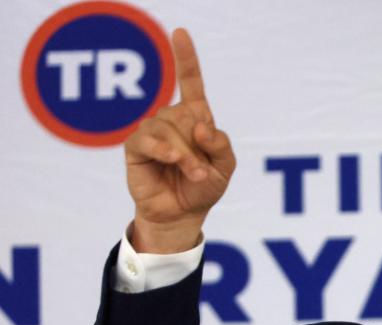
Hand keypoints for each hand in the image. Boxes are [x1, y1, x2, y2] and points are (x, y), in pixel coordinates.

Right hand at [124, 28, 235, 252]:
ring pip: (167, 128)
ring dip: (184, 154)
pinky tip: (172, 160)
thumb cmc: (204, 188)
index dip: (186, 58)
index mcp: (195, 118)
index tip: (180, 33)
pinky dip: (163, 149)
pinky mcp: (136, 147)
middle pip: (184, 116)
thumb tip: (199, 125)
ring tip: (193, 173)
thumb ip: (221, 144)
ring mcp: (152, 132)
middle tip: (202, 171)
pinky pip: (146, 139)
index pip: (190, 82)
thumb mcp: (225, 167)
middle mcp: (172, 119)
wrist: (183, 214)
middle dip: (197, 146)